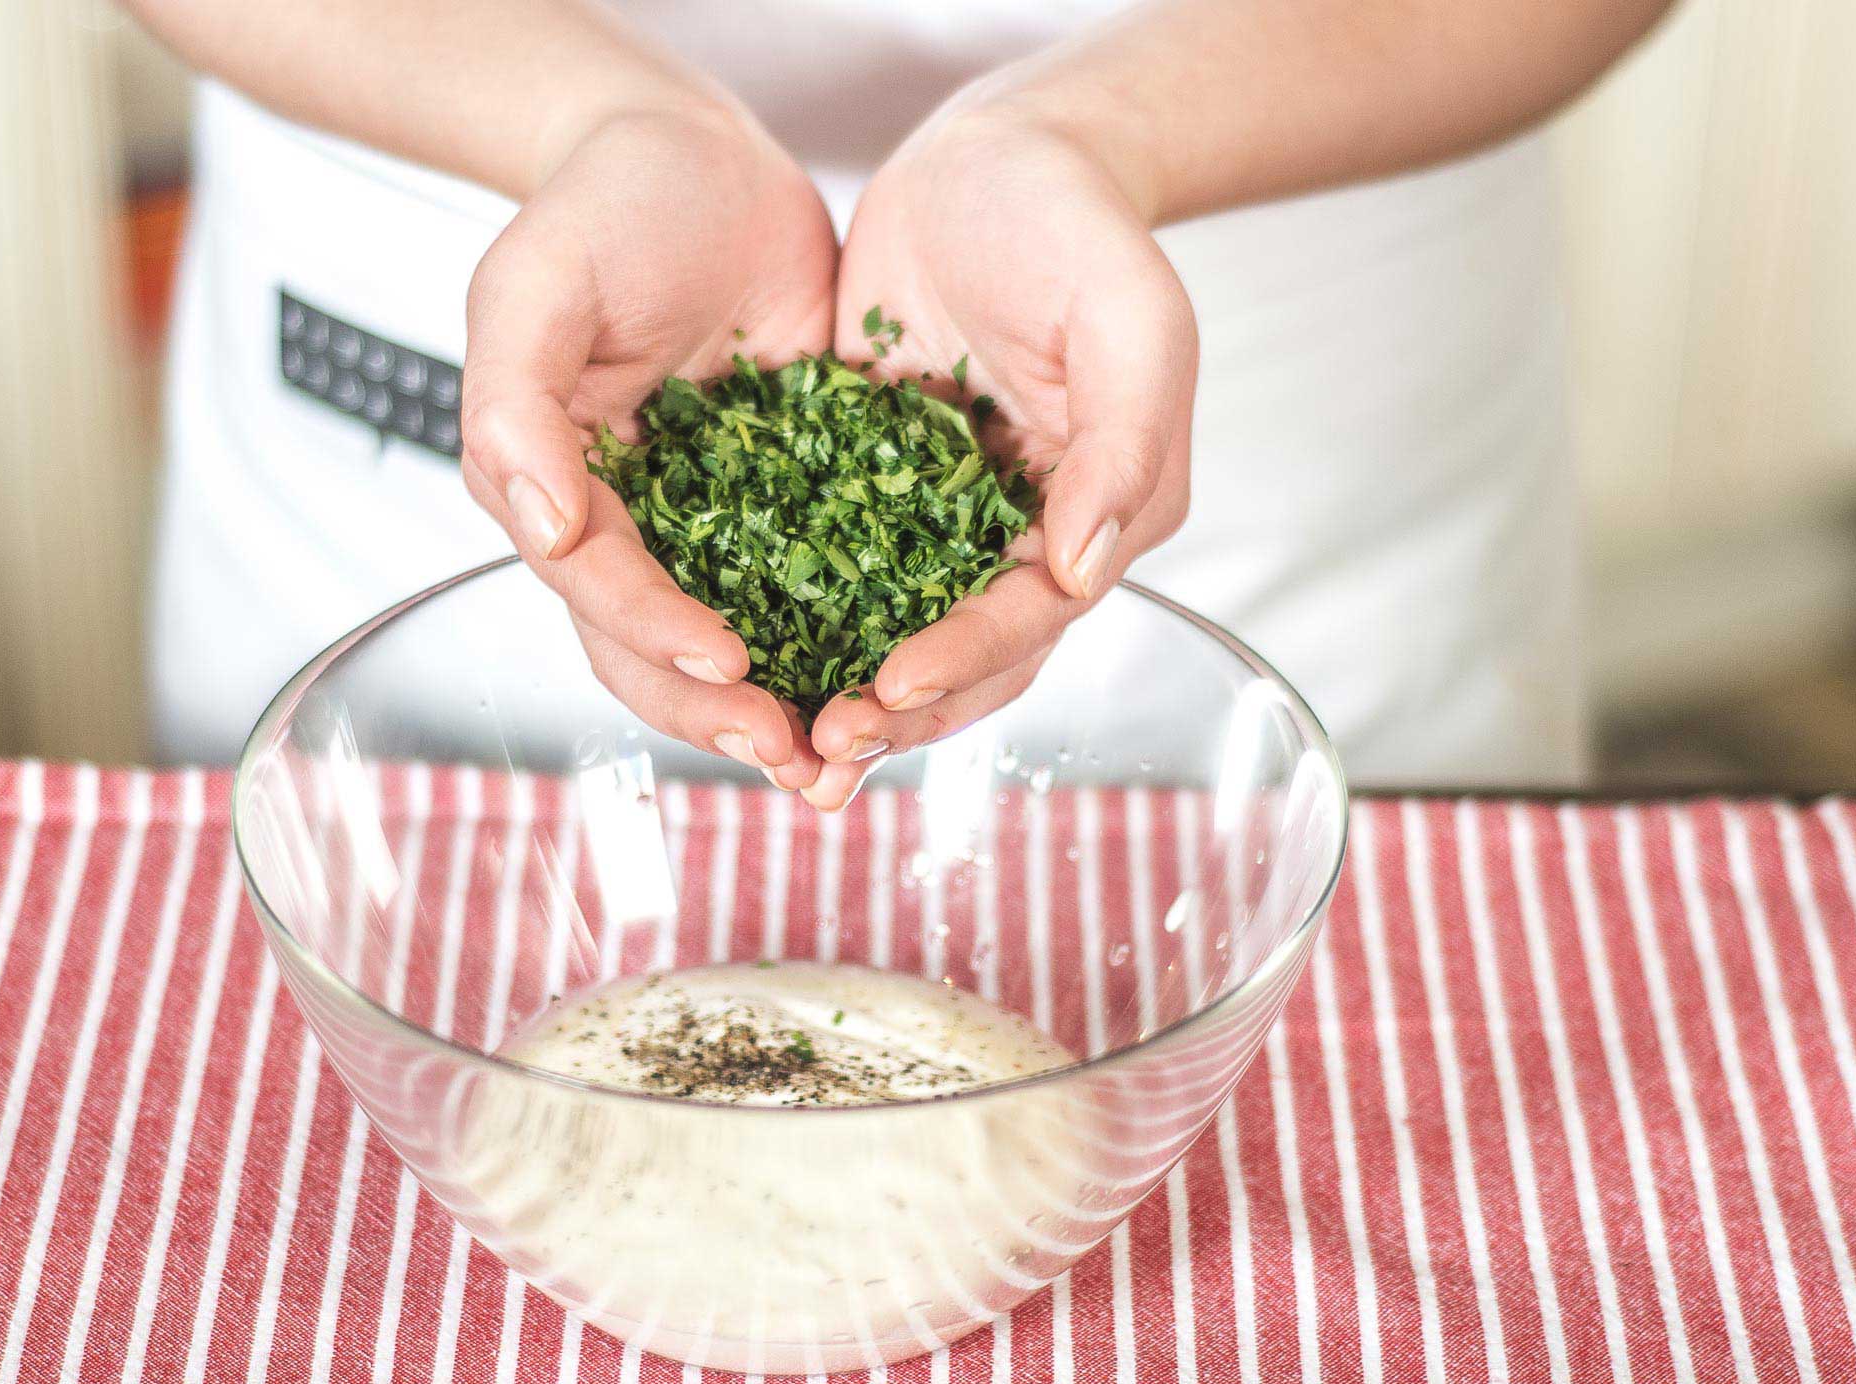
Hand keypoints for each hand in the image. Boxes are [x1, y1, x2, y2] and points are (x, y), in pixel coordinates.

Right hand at [461, 107, 836, 788]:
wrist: (698, 156)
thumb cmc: (604, 209)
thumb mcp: (534, 287)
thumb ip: (515, 407)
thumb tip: (538, 525)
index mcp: (554, 490)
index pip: (595, 588)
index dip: (654, 633)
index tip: (728, 664)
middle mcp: (627, 528)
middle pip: (658, 651)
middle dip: (721, 713)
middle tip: (794, 756)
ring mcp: (708, 524)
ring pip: (739, 641)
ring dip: (788, 706)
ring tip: (846, 757)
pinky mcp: (787, 504)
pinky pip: (817, 586)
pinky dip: (849, 640)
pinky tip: (899, 679)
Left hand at [801, 105, 1197, 809]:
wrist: (995, 157)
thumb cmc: (1079, 227)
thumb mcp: (1130, 322)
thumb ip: (1122, 447)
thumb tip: (1085, 572)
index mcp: (1094, 517)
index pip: (1030, 617)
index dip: (964, 660)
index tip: (889, 685)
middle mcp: (1018, 540)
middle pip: (961, 659)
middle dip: (892, 714)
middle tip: (816, 755)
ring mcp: (939, 521)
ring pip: (888, 632)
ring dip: (834, 693)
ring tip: (769, 741)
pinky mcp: (865, 490)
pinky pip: (825, 570)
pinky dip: (787, 618)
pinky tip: (725, 650)